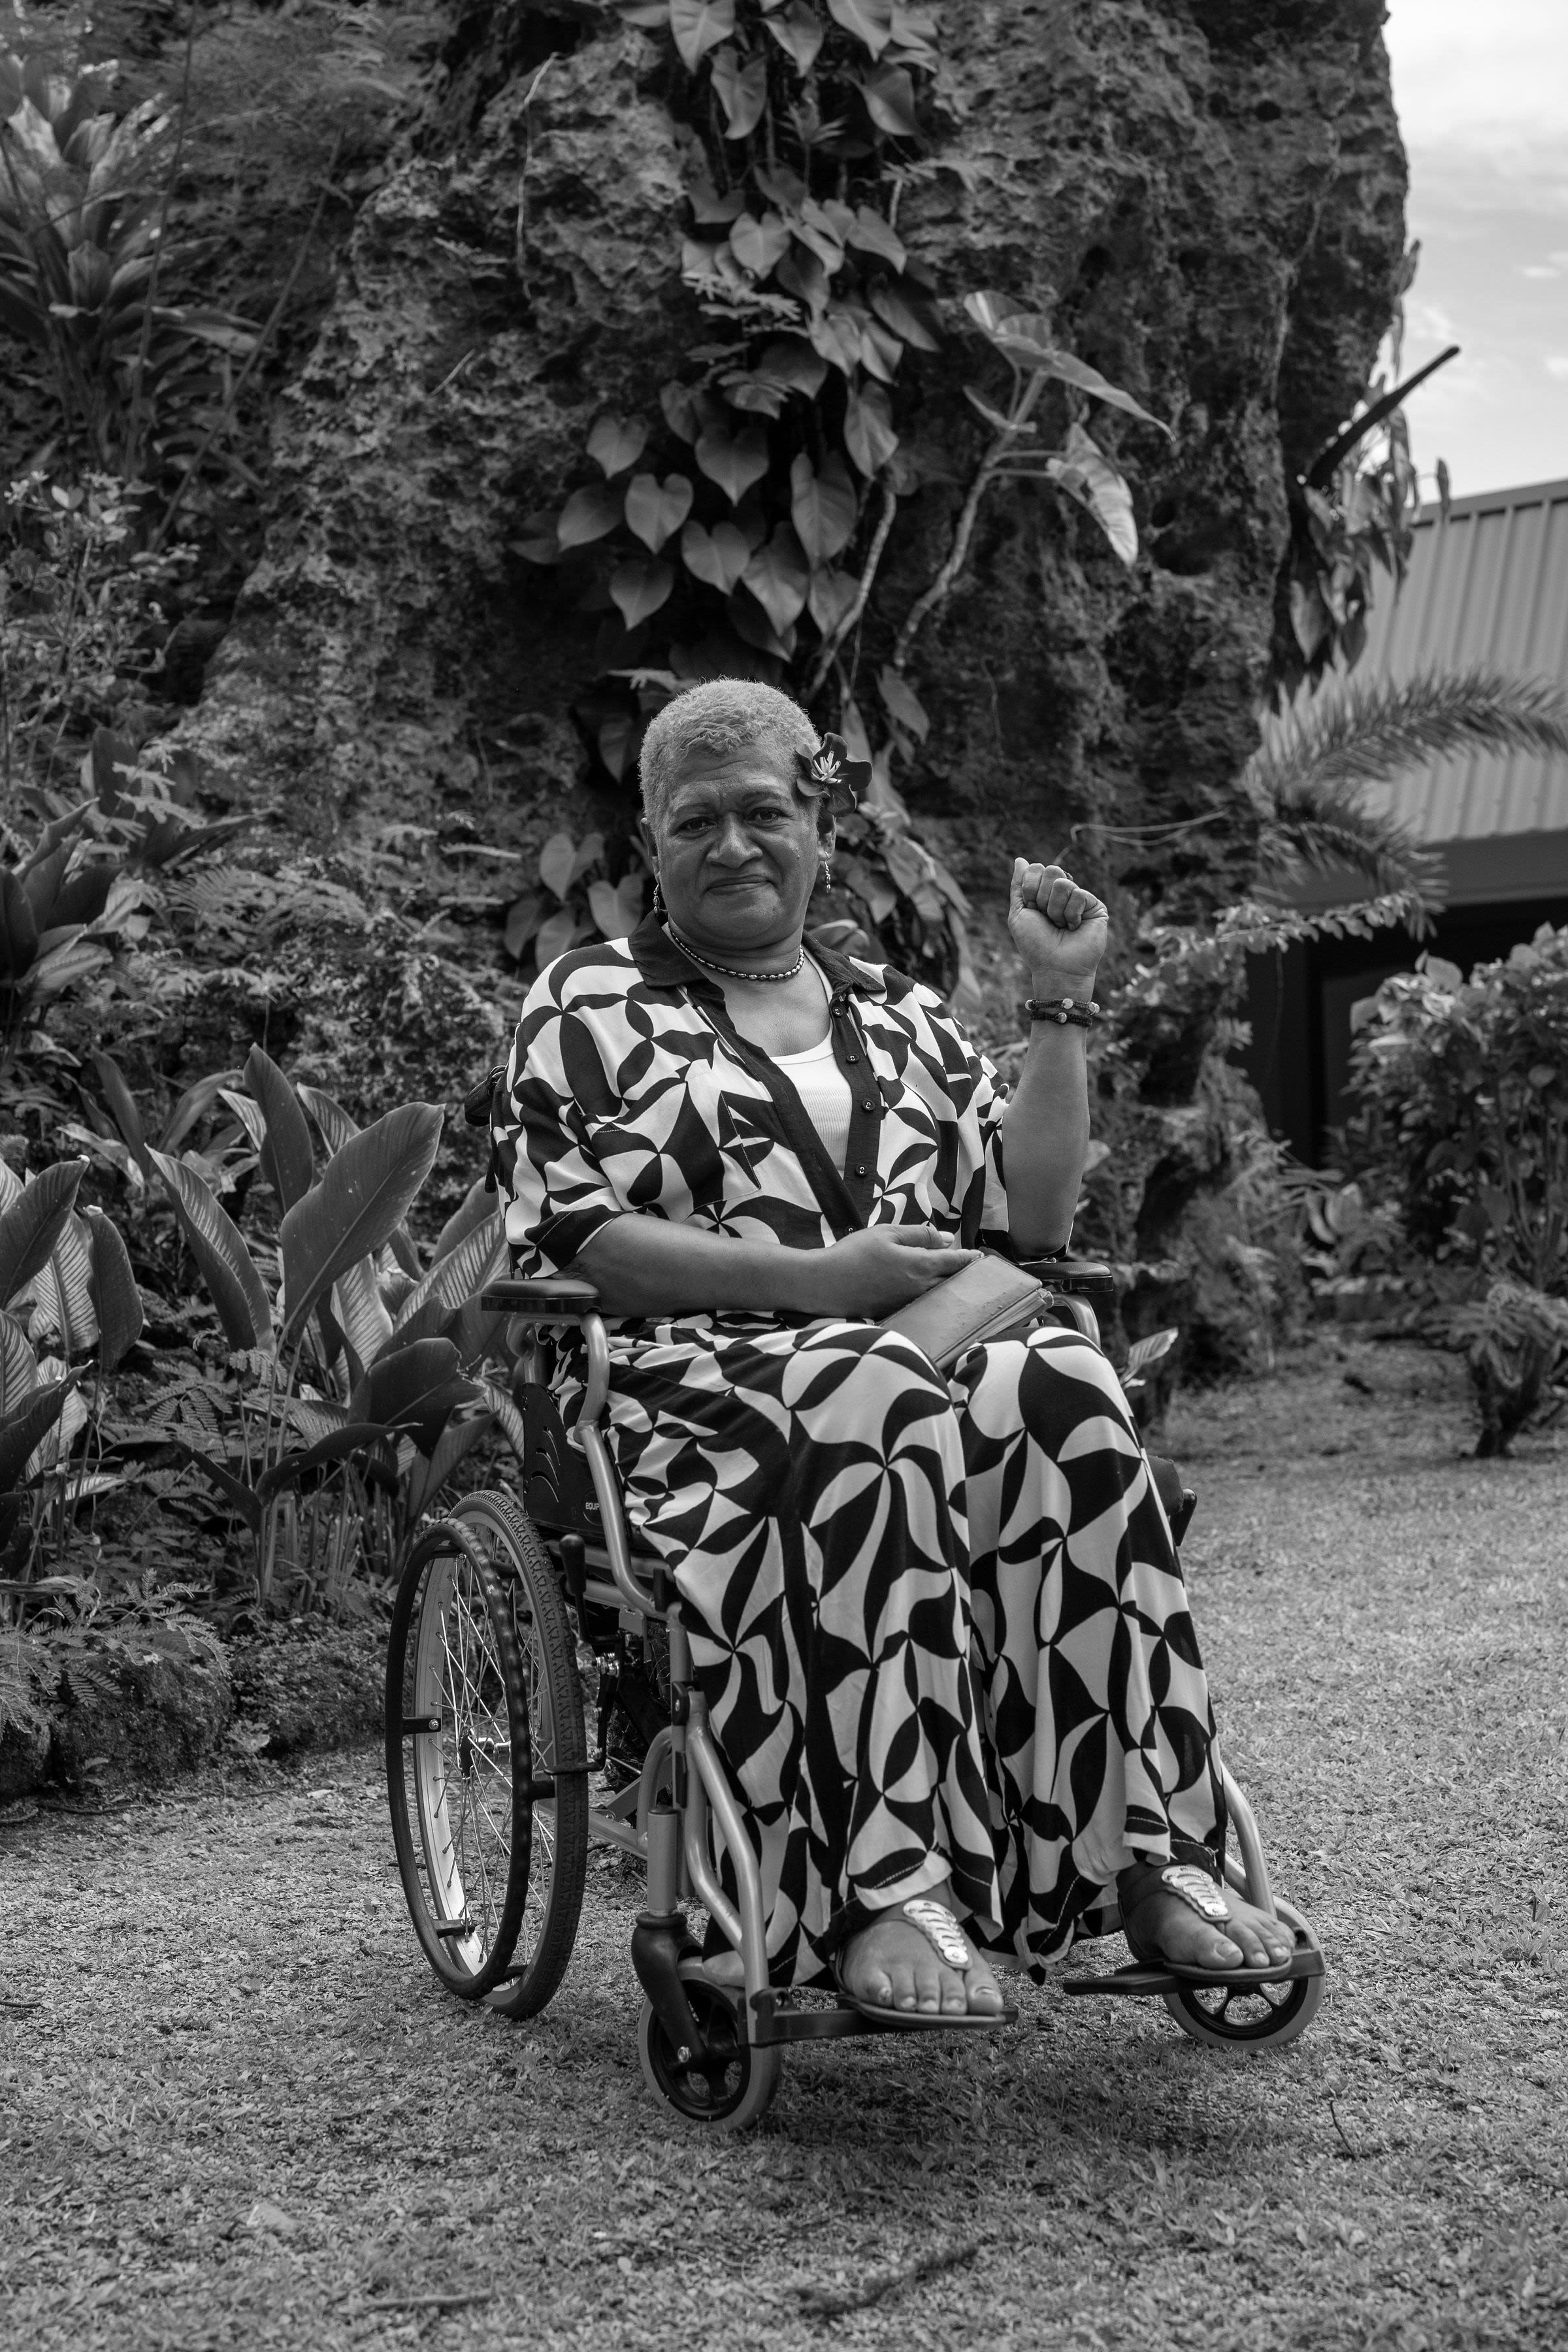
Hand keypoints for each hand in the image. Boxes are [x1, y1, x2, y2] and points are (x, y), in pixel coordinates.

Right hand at [801, 1225, 979, 1317]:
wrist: (825, 1284)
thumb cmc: (854, 1253)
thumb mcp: (887, 1233)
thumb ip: (920, 1235)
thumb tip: (947, 1239)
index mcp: (920, 1266)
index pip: (955, 1263)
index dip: (969, 1259)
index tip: (981, 1257)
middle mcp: (920, 1289)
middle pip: (952, 1284)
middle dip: (964, 1277)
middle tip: (974, 1271)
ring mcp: (908, 1304)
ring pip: (938, 1296)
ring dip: (948, 1288)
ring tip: (956, 1281)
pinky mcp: (896, 1313)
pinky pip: (921, 1304)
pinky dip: (930, 1297)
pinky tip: (928, 1293)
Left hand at [1008, 858, 1108, 995]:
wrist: (1055, 967)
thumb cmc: (1035, 945)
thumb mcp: (1018, 914)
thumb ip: (1018, 886)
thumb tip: (1020, 859)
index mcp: (1044, 892)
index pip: (1036, 868)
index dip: (1030, 889)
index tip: (1032, 910)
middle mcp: (1062, 893)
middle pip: (1051, 870)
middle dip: (1042, 897)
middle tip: (1047, 918)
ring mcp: (1080, 898)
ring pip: (1064, 882)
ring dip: (1055, 909)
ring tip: (1060, 925)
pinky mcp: (1095, 906)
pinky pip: (1079, 894)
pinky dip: (1070, 914)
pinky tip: (1073, 927)